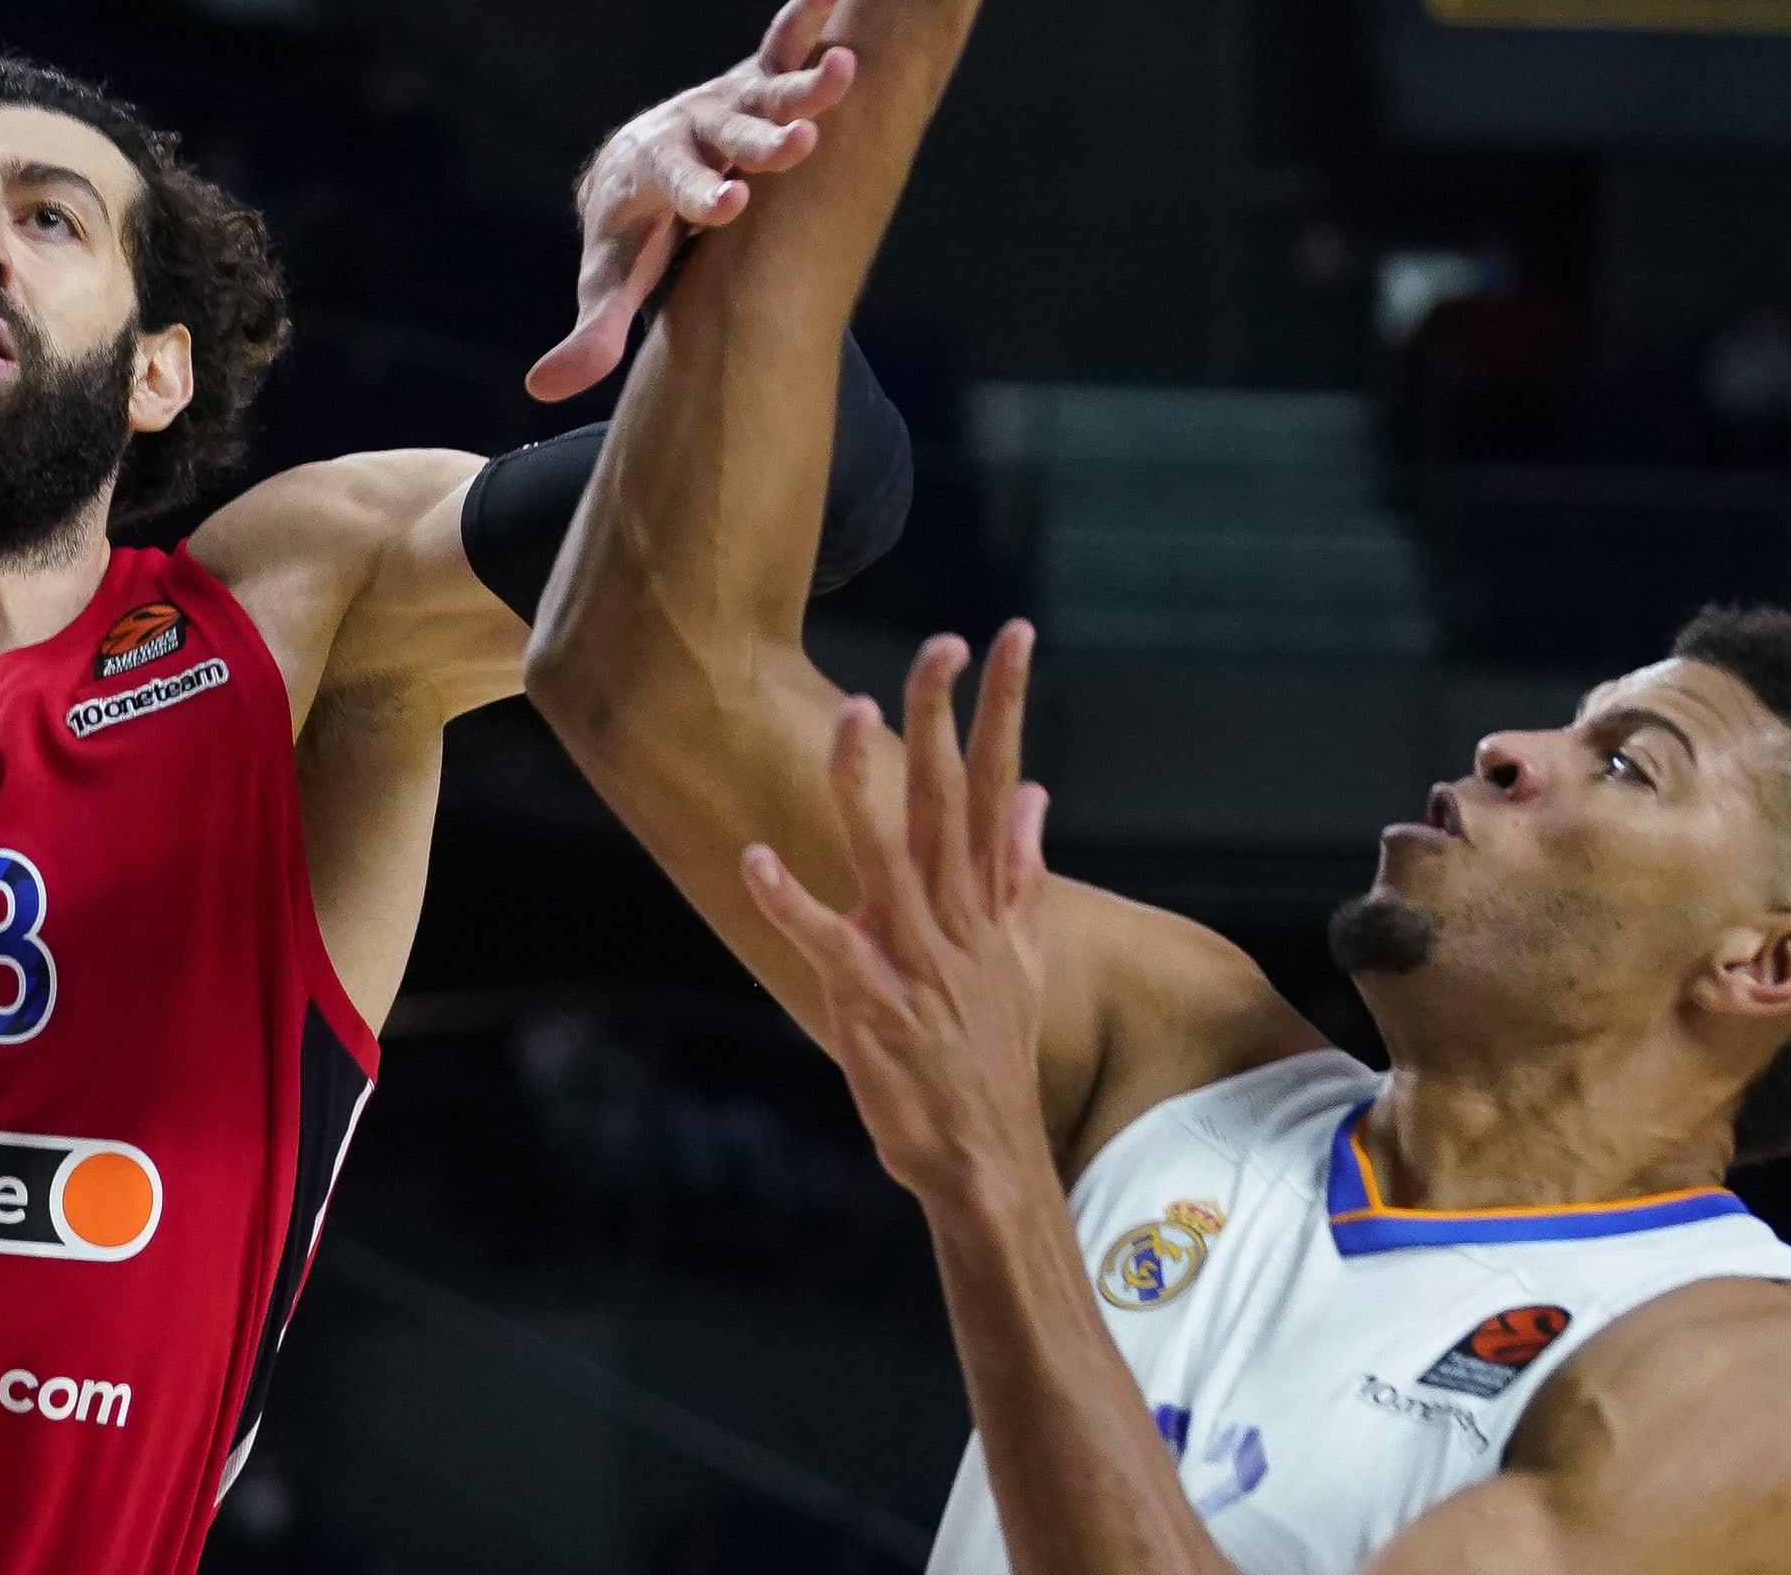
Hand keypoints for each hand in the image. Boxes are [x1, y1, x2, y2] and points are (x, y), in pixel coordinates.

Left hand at [525, 0, 859, 400]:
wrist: (629, 170)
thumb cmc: (628, 234)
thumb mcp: (609, 280)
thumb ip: (589, 331)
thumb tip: (542, 389)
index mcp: (658, 177)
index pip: (682, 188)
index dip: (704, 195)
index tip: (730, 206)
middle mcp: (693, 131)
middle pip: (729, 136)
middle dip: (761, 142)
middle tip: (797, 144)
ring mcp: (727, 102)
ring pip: (766, 86)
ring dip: (804, 77)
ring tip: (847, 67)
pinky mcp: (757, 79)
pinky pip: (785, 37)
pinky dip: (812, 5)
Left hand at [743, 620, 1051, 1206]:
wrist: (986, 1156)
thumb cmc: (990, 1052)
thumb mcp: (1022, 954)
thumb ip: (1020, 868)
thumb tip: (1037, 794)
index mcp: (988, 898)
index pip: (999, 779)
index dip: (1004, 705)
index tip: (1010, 634)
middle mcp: (956, 917)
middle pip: (949, 800)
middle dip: (943, 718)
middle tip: (941, 642)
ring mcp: (913, 956)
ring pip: (888, 854)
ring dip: (863, 785)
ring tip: (849, 715)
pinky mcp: (868, 999)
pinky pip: (824, 940)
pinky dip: (790, 900)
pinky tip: (754, 859)